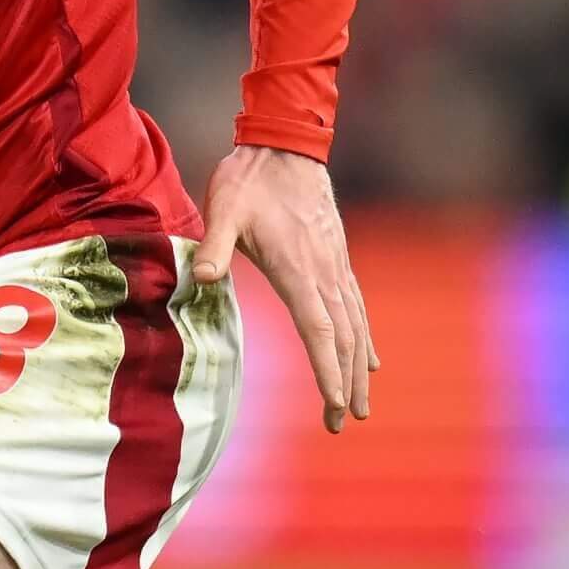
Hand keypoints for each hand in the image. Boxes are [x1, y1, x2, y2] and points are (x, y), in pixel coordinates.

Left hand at [191, 144, 379, 434]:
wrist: (286, 145)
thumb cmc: (249, 179)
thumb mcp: (224, 208)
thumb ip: (214, 245)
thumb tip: (200, 276)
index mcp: (298, 268)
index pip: (317, 329)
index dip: (327, 368)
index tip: (334, 405)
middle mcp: (324, 273)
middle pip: (343, 337)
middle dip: (344, 382)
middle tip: (343, 423)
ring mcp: (336, 266)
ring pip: (355, 325)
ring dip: (358, 367)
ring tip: (361, 405)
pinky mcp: (338, 258)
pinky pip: (357, 306)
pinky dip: (364, 337)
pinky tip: (369, 358)